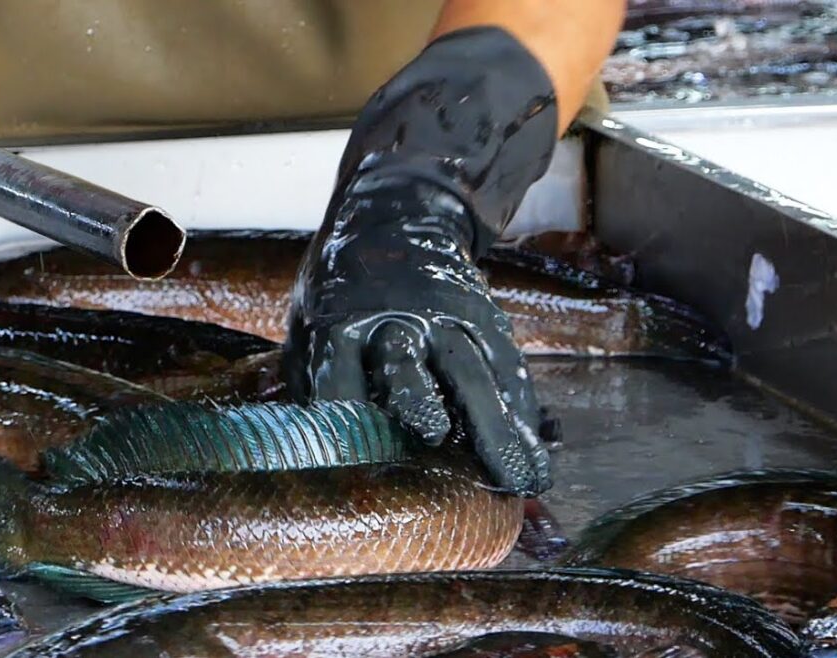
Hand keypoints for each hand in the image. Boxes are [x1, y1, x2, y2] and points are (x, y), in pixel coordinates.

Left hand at [286, 184, 550, 495]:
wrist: (395, 216)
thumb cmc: (339, 291)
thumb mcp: (307, 319)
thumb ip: (308, 375)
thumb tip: (300, 444)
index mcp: (336, 325)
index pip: (334, 374)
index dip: (340, 413)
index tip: (347, 457)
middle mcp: (392, 322)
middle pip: (406, 365)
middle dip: (418, 399)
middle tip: (432, 437)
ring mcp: (444, 318)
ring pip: (470, 371)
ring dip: (496, 427)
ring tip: (520, 478)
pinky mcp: (483, 317)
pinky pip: (507, 366)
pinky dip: (521, 411)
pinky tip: (535, 451)